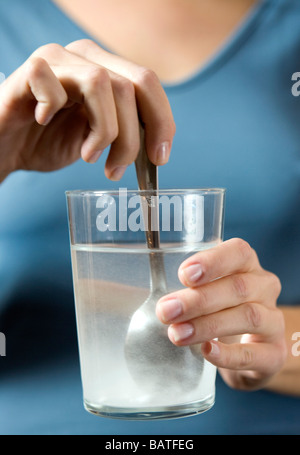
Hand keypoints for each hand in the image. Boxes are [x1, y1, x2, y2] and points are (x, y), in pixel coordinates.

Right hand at [0, 39, 174, 181]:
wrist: (7, 147)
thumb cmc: (49, 142)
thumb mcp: (97, 140)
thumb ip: (125, 133)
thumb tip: (157, 150)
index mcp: (107, 71)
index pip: (148, 83)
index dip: (162, 121)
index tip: (158, 159)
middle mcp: (85, 59)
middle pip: (132, 84)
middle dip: (134, 137)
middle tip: (118, 168)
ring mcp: (57, 61)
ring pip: (100, 82)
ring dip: (103, 131)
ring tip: (88, 157)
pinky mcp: (28, 73)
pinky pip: (49, 81)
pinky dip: (53, 108)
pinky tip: (44, 123)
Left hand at [156, 238, 286, 390]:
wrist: (249, 351)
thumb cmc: (218, 311)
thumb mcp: (202, 292)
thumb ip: (174, 287)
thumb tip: (113, 288)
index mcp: (246, 266)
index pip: (238, 252)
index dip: (212, 261)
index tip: (184, 274)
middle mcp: (264, 287)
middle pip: (237, 287)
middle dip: (198, 299)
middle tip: (166, 311)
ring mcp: (273, 321)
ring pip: (247, 316)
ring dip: (208, 325)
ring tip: (177, 334)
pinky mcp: (274, 354)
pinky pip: (255, 354)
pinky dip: (228, 354)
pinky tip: (206, 352)